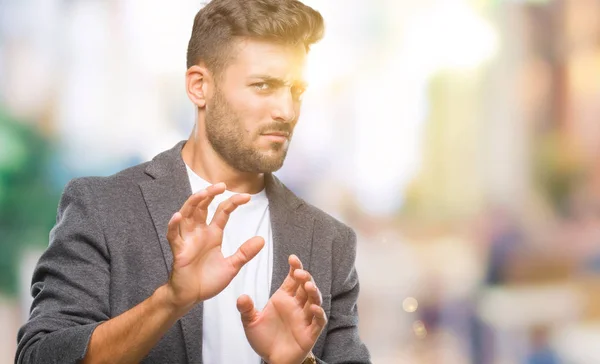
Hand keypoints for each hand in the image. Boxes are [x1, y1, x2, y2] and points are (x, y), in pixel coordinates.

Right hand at [164, 183, 264, 311]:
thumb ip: (245, 253)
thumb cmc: (208, 280)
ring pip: (186, 215)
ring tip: (203, 193)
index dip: (233, 202)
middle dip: (210, 194)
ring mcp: (187, 240)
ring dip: (193, 202)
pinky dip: (174, 225)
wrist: (191, 296)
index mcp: (213, 234)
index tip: (247, 197)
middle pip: (202, 206)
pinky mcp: (178, 251)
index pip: (222, 211)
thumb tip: (261, 239)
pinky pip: (173, 236)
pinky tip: (178, 216)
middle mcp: (199, 233)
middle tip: (221, 185)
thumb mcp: (231, 266)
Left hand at [236, 255, 326, 363]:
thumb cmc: (264, 339)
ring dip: (313, 291)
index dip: (295, 267)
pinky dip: (318, 313)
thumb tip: (241, 297)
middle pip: (305, 286)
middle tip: (299, 272)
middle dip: (304, 277)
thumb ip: (247, 310)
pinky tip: (313, 307)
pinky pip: (318, 320)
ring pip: (314, 300)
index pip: (292, 279)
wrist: (271, 359)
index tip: (292, 258)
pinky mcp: (311, 332)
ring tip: (308, 285)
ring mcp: (305, 318)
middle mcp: (296, 305)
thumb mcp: (251, 323)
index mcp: (283, 298)